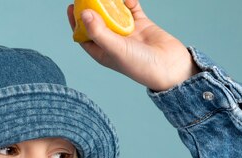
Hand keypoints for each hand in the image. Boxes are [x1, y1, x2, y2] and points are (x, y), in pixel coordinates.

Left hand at [67, 0, 198, 90]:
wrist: (170, 67)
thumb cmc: (139, 65)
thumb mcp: (115, 49)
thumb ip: (99, 32)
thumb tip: (84, 14)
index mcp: (102, 52)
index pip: (84, 35)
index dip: (76, 22)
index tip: (71, 7)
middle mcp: (112, 42)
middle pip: (98, 22)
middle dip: (93, 9)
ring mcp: (127, 33)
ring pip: (115, 13)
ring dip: (110, 3)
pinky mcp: (142, 25)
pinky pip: (132, 9)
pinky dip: (129, 2)